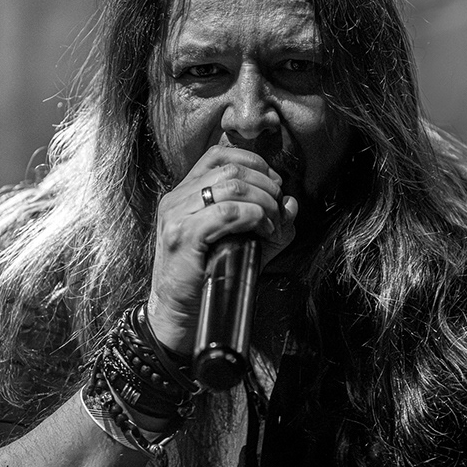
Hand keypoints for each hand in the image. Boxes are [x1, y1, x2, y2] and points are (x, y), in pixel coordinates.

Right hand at [146, 145, 297, 352]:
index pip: (218, 154)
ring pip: (230, 186)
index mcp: (184, 193)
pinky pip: (226, 212)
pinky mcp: (183, 236)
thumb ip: (266, 220)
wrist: (179, 312)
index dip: (253, 161)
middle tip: (278, 205)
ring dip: (263, 200)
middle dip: (265, 183)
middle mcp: (176, 198)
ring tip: (272, 221)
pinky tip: (262, 229)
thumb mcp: (239, 241)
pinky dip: (253, 215)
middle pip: (230, 168)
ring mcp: (176, 215)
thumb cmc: (207, 277)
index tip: (273, 183)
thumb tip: (291, 203)